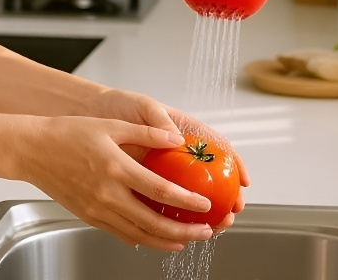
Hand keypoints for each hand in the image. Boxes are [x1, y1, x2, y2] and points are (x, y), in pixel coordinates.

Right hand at [15, 115, 215, 250]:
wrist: (32, 150)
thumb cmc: (68, 133)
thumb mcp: (111, 125)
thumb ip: (146, 133)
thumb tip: (177, 140)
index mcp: (115, 167)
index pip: (159, 190)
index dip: (186, 201)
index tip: (205, 206)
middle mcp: (107, 194)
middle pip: (153, 222)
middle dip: (184, 231)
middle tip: (205, 232)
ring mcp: (97, 209)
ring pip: (138, 235)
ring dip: (165, 241)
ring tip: (185, 240)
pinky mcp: (88, 216)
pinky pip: (119, 234)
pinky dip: (140, 239)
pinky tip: (152, 237)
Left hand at [90, 89, 250, 227]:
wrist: (93, 116)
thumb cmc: (121, 106)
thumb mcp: (143, 106)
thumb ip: (160, 120)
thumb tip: (177, 138)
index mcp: (183, 132)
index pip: (216, 147)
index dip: (234, 163)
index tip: (243, 181)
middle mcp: (177, 154)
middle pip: (209, 178)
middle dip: (224, 198)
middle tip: (230, 213)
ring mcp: (163, 171)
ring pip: (189, 196)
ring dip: (202, 214)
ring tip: (210, 228)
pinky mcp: (144, 185)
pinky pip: (162, 204)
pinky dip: (173, 218)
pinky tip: (178, 230)